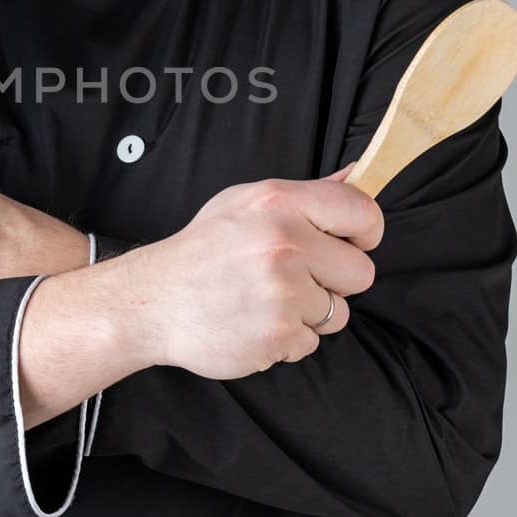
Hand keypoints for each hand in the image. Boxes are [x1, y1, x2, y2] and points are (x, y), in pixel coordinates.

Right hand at [106, 163, 383, 378]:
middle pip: (361, 272)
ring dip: (310, 314)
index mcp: (279, 202)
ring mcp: (282, 290)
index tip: (348, 244)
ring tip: (267, 301)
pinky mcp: (277, 333)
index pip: (363, 213)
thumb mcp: (246, 204)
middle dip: (333, 281)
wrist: (152, 301)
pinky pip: (311, 342)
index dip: (364, 234)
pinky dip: (287, 339)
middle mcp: (285, 242)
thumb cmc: (203, 251)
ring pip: (338, 312)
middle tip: (292, 278)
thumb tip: (356, 175)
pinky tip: (254, 323)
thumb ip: (305, 195)